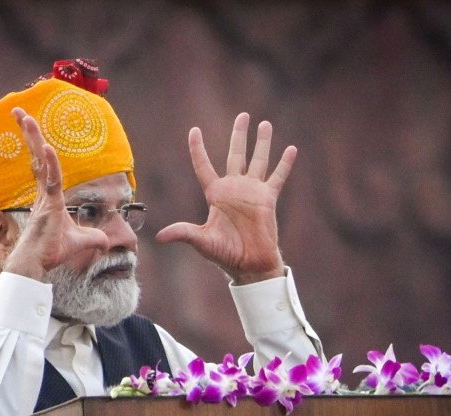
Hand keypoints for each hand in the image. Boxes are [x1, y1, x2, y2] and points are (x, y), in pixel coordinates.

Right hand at [2, 108, 108, 280]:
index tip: (31, 128)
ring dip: (33, 138)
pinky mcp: (47, 206)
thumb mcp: (81, 243)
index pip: (45, 166)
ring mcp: (44, 198)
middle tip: (19, 111)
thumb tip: (107, 244)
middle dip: (29, 133)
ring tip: (24, 116)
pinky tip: (48, 147)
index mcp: (50, 198)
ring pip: (39, 161)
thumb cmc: (52, 253)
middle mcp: (44, 194)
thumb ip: (94, 239)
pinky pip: (50, 180)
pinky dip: (50, 164)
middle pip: (37, 156)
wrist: (37, 266)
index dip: (40, 147)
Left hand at [155, 113, 294, 284]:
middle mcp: (233, 189)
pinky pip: (277, 177)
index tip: (194, 131)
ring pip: (258, 160)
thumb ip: (183, 233)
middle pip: (235, 155)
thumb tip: (160, 237)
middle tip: (243, 115)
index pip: (203, 166)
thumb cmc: (224, 254)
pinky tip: (290, 148)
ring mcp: (252, 192)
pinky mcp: (267, 199)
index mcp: (215, 194)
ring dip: (262, 143)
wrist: (249, 264)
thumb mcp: (201, 240)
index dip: (198, 149)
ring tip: (265, 124)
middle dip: (239, 135)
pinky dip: (284, 164)